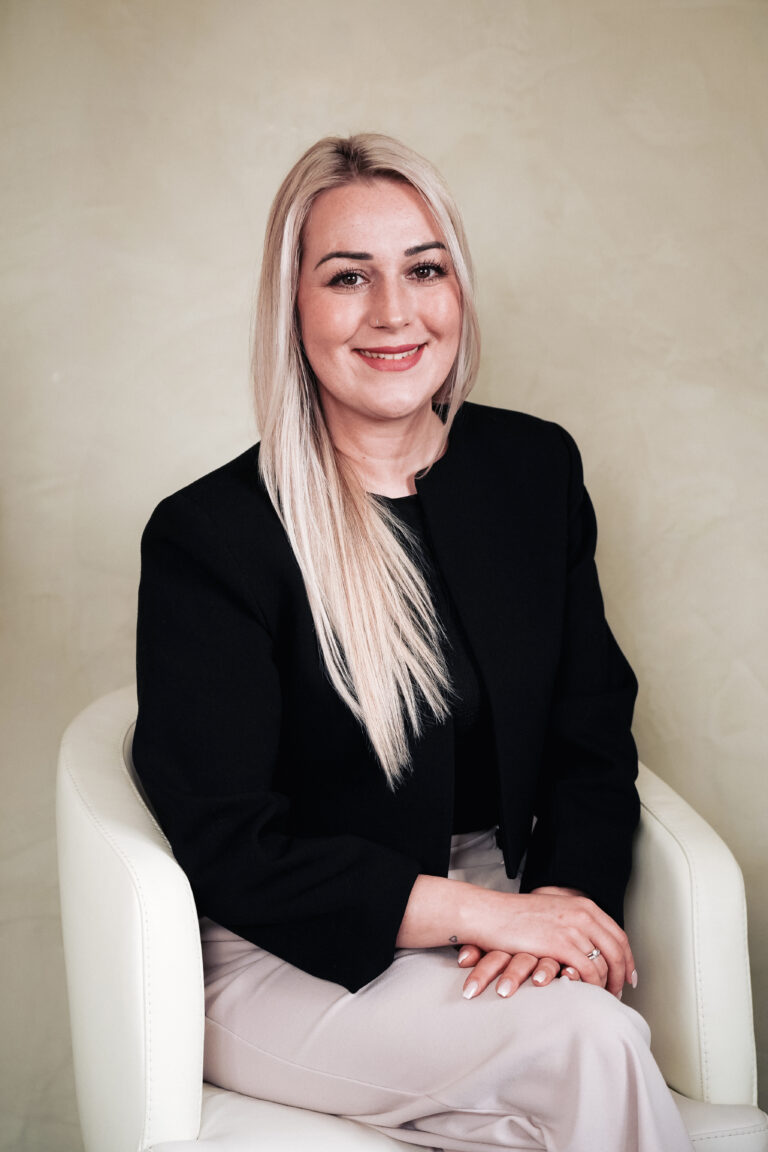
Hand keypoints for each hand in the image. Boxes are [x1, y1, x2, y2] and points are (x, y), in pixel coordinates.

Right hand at [463, 886, 635, 997]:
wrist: (491, 914)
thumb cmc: (515, 916)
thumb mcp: (552, 911)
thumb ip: (573, 922)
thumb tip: (589, 943)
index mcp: (583, 905)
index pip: (618, 935)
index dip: (627, 958)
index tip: (628, 975)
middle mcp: (583, 914)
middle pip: (617, 951)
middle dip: (621, 976)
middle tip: (618, 993)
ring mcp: (574, 929)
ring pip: (604, 965)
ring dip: (606, 986)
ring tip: (601, 999)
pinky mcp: (562, 945)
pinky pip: (588, 972)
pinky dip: (591, 987)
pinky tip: (586, 994)